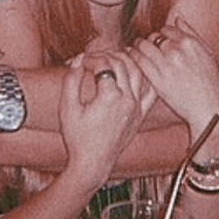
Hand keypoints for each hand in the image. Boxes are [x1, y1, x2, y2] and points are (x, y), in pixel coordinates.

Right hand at [58, 53, 155, 189]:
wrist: (92, 163)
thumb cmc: (77, 138)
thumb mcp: (67, 107)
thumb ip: (71, 80)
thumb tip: (78, 59)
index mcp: (110, 97)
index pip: (103, 64)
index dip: (90, 58)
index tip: (80, 60)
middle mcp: (128, 100)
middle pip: (121, 64)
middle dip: (106, 55)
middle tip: (94, 57)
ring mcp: (137, 107)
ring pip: (139, 72)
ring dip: (127, 59)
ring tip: (114, 55)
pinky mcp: (141, 115)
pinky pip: (151, 91)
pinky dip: (146, 77)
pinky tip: (137, 70)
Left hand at [129, 18, 218, 139]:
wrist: (209, 108)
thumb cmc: (211, 81)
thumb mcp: (207, 53)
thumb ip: (191, 33)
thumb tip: (177, 16)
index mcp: (190, 42)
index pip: (167, 29)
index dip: (161, 34)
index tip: (158, 40)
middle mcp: (177, 50)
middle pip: (154, 37)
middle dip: (149, 40)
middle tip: (144, 45)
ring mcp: (166, 64)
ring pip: (144, 46)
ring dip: (137, 45)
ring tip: (134, 48)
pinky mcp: (157, 79)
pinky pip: (139, 61)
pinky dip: (132, 56)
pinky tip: (130, 56)